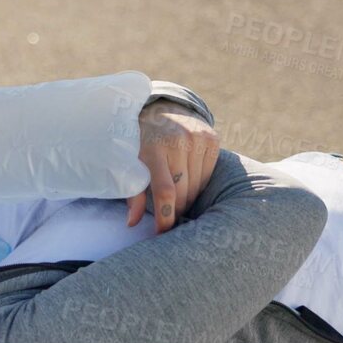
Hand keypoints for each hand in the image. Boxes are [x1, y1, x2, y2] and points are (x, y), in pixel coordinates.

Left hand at [126, 101, 219, 233]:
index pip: (165, 191)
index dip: (166, 216)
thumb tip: (132, 223)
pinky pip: (208, 175)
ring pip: (198, 186)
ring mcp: (198, 138)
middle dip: (176, 209)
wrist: (161, 109)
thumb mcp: (131, 162)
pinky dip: (199, 183)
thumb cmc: (140, 142)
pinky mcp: (212, 139)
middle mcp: (178, 142)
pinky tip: (188, 178)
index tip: (163, 232)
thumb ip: (133, 193)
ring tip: (177, 195)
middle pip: (183, 192)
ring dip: (188, 197)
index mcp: (153, 148)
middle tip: (168, 214)